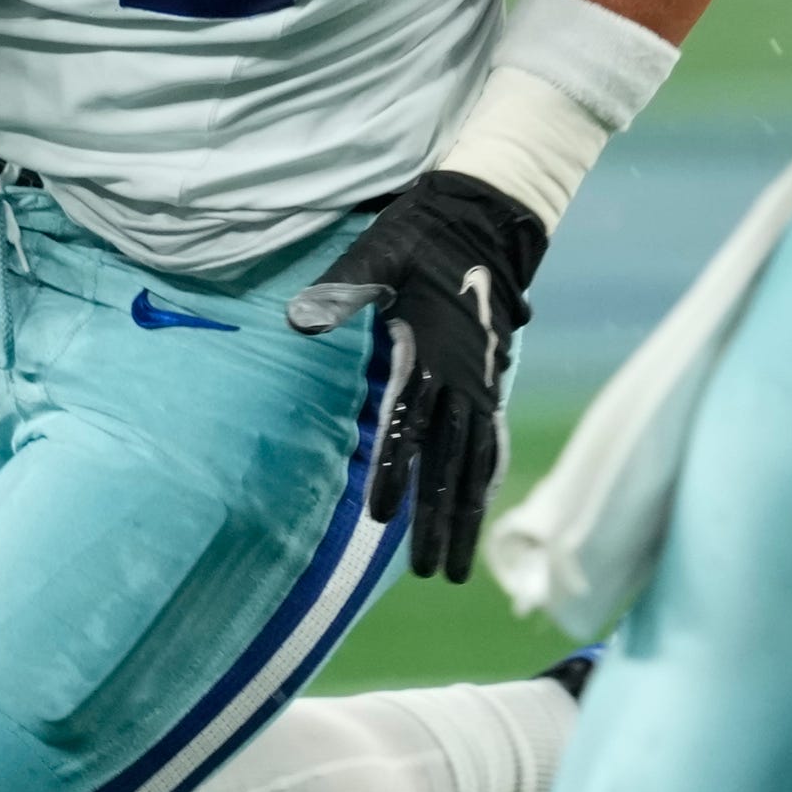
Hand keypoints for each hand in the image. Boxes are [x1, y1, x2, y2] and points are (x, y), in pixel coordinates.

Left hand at [287, 171, 548, 584]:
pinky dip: (489, 479)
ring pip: (476, 465)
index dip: (394, 472)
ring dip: (466, 517)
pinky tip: (482, 506)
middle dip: (440, 522)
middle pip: (450, 465)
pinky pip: (494, 441)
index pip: (408, 426)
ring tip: (456, 567)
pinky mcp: (492, 381)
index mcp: (428, 356)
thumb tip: (298, 323)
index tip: (381, 518)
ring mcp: (483, 384)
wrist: (483, 217)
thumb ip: (339, 293)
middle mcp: (462, 381)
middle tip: (430, 574)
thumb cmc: (421, 237)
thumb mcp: (376, 257)